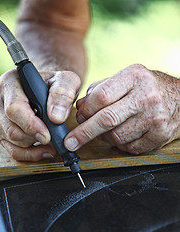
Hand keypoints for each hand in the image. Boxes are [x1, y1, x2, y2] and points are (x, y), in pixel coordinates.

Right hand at [0, 69, 80, 159]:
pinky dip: (29, 154)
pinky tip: (44, 151)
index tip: (47, 135)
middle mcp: (1, 99)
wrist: (50, 87)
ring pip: (11, 140)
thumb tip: (56, 117)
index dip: (30, 124)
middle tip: (52, 139)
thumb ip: (63, 93)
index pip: (15, 108)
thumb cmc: (56, 83)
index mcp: (12, 82)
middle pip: (11, 128)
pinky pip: (12, 149)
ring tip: (52, 143)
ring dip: (33, 146)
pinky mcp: (3, 130)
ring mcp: (0, 116)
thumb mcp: (66, 81)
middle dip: (34, 137)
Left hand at [64, 64, 179, 153]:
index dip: (85, 109)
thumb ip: (100, 90)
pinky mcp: (160, 135)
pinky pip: (129, 147)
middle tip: (70, 142)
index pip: (101, 96)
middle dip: (84, 133)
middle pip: (107, 119)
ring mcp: (155, 117)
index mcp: (134, 77)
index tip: (77, 117)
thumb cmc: (145, 88)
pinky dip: (119, 144)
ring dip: (103, 137)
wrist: (178, 98)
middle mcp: (147, 96)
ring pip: (116, 136)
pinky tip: (120, 134)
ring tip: (105, 129)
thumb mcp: (124, 79)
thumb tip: (80, 107)